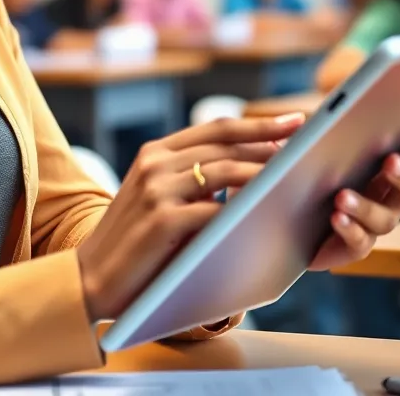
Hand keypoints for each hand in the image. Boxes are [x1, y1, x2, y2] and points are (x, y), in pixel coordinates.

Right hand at [76, 113, 304, 320]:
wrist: (92, 278)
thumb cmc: (137, 244)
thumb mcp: (162, 201)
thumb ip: (195, 184)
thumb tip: (253, 175)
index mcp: (155, 152)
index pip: (216, 128)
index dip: (258, 124)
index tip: (294, 121)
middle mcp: (154, 163)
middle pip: (225, 144)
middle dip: (270, 140)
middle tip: (306, 141)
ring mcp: (156, 189)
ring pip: (225, 171)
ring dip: (265, 171)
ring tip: (295, 175)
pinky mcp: (162, 220)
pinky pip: (215, 209)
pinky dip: (245, 208)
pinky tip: (267, 210)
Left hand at [309, 109, 399, 271]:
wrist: (278, 215)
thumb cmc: (296, 170)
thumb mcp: (295, 142)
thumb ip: (298, 126)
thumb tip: (304, 118)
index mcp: (386, 161)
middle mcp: (388, 193)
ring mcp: (373, 221)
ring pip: (387, 217)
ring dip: (368, 205)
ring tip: (344, 194)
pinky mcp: (352, 245)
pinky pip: (359, 242)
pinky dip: (350, 228)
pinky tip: (336, 216)